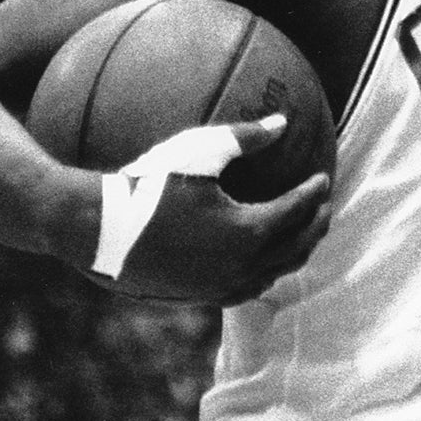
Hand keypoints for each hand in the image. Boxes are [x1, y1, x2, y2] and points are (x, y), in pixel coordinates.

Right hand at [87, 117, 332, 303]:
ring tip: (300, 234)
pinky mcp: (200, 297)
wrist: (97, 230)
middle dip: (316, 226)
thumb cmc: (148, 184)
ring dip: (294, 253)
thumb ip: (246, 138)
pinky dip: (265, 273)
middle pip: (296, 248)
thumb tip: (283, 123)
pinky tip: (260, 261)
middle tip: (323, 206)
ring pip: (275, 274)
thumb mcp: (200, 151)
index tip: (322, 178)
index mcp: (248, 232)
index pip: (296, 212)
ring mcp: (221, 287)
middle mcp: (241, 267)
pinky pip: (247, 289)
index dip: (313, 193)